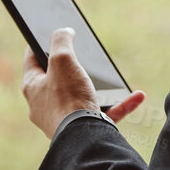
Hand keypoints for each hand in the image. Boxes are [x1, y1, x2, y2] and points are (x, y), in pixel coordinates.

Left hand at [22, 27, 146, 140]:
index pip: (32, 59)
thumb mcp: (62, 59)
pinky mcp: (84, 130)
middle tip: (81, 54)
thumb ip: (61, 40)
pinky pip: (104, 113)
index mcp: (33, 87)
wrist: (83, 138)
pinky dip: (121, 104)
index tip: (48, 33)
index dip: (40, 43)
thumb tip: (63, 32)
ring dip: (100, 87)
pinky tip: (138, 96)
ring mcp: (64, 119)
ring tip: (110, 77)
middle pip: (57, 79)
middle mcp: (44, 105)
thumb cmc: (68, 99)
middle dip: (71, 67)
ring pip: (82, 97)